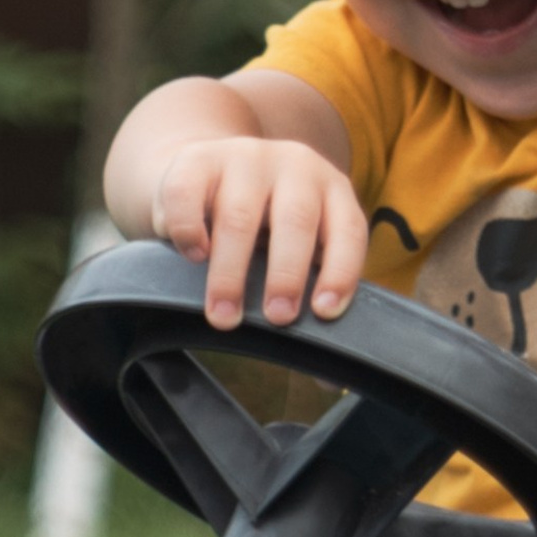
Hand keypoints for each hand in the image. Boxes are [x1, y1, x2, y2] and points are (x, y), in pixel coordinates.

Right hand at [151, 136, 369, 329]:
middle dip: (287, 274)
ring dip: (230, 272)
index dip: (341, 272)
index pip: (347, 230)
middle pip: (295, 221)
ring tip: (224, 316)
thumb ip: (310, 296)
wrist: (207, 167)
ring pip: (239, 216)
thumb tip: (329, 379)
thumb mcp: (294, 247)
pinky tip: (194, 258)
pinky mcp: (197, 159)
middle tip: (277, 319)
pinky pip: (189, 196)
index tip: (325, 313)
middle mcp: (294, 165)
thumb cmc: (262, 225)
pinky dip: (191, 232)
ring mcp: (244, 157)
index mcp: (331, 189)